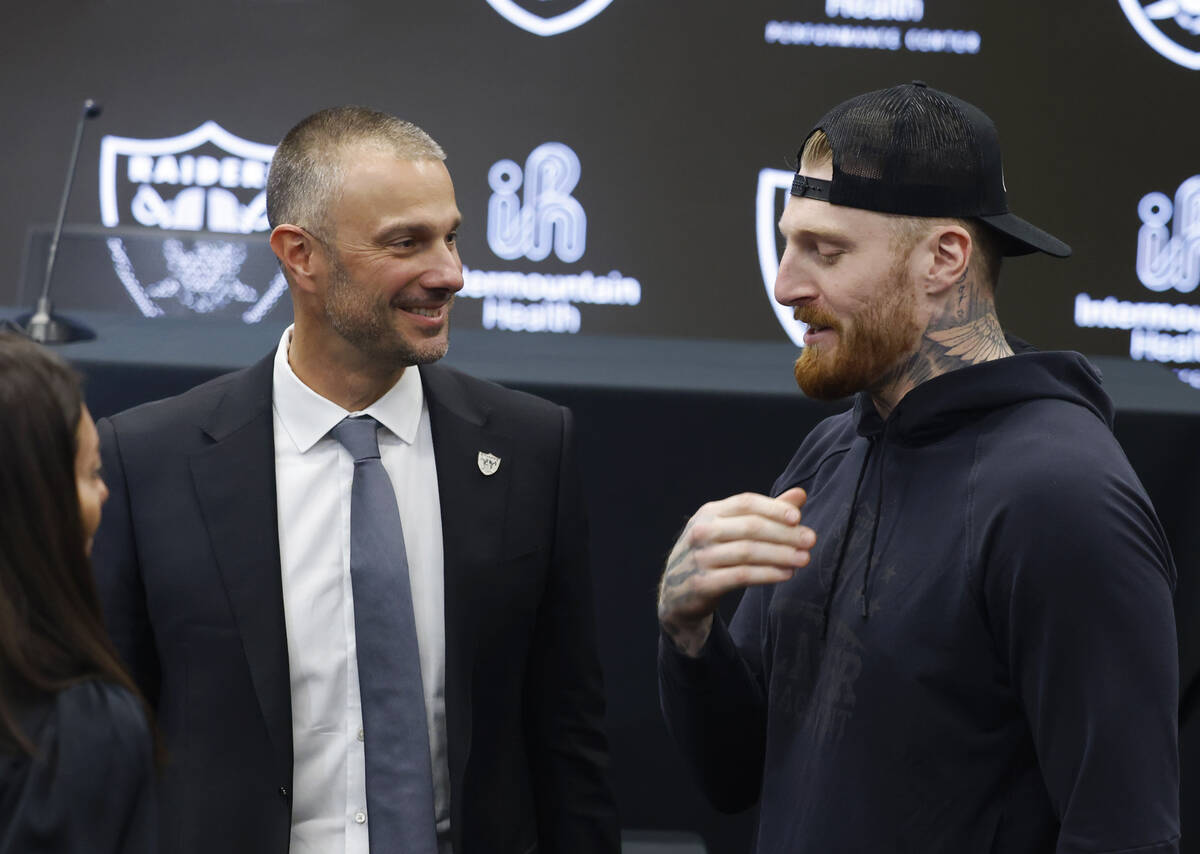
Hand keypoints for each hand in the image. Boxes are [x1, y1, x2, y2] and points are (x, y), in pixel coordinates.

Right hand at [657, 488, 814, 656]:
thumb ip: (766, 512)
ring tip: (804, 558)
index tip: (798, 517)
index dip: (773, 508)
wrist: (676, 592)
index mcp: (709, 512)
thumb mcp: (732, 529)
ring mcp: (700, 557)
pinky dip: (767, 574)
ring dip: (781, 554)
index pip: (745, 503)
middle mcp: (702, 531)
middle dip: (784, 533)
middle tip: (810, 540)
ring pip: (748, 552)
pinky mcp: (703, 583)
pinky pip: (741, 576)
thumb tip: (800, 495)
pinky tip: (786, 574)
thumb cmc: (713, 554)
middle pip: (750, 527)